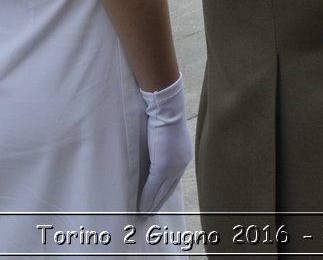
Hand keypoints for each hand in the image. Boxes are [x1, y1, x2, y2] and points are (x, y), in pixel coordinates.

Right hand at [138, 75, 191, 214]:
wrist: (165, 108)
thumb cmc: (161, 116)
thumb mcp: (160, 135)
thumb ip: (157, 149)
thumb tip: (149, 159)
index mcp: (181, 155)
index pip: (171, 180)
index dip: (162, 192)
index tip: (154, 203)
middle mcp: (180, 163)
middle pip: (168, 189)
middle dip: (157, 203)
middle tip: (147, 215)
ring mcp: (173, 165)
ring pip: (162, 191)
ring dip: (151, 204)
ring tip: (143, 215)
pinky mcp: (164, 165)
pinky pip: (155, 187)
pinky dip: (147, 198)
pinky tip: (141, 208)